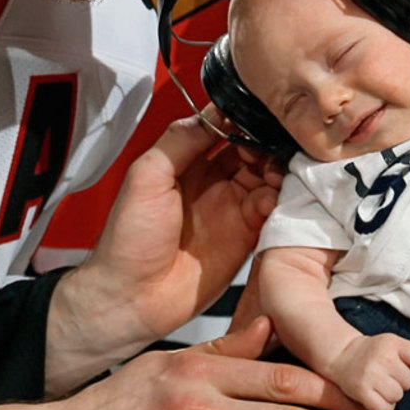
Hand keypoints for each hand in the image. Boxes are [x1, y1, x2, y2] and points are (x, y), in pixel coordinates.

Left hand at [46, 114, 279, 393]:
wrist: (132, 297)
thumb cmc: (129, 240)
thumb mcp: (146, 177)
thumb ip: (179, 142)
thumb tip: (214, 112)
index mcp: (185, 163)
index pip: (223, 128)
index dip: (242, 120)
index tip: (259, 115)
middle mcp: (212, 182)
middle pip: (252, 150)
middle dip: (267, 144)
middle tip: (273, 147)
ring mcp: (230, 209)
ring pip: (267, 177)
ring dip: (278, 170)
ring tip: (278, 172)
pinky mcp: (246, 237)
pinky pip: (272, 211)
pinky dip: (280, 200)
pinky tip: (277, 197)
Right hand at [325, 333, 409, 409]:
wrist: (342, 355)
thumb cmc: (373, 353)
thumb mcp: (392, 343)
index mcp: (392, 342)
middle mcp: (382, 357)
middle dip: (401, 382)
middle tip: (386, 375)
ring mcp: (371, 374)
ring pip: (398, 396)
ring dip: (391, 395)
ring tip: (379, 384)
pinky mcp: (361, 390)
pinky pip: (386, 409)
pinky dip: (383, 407)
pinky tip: (375, 395)